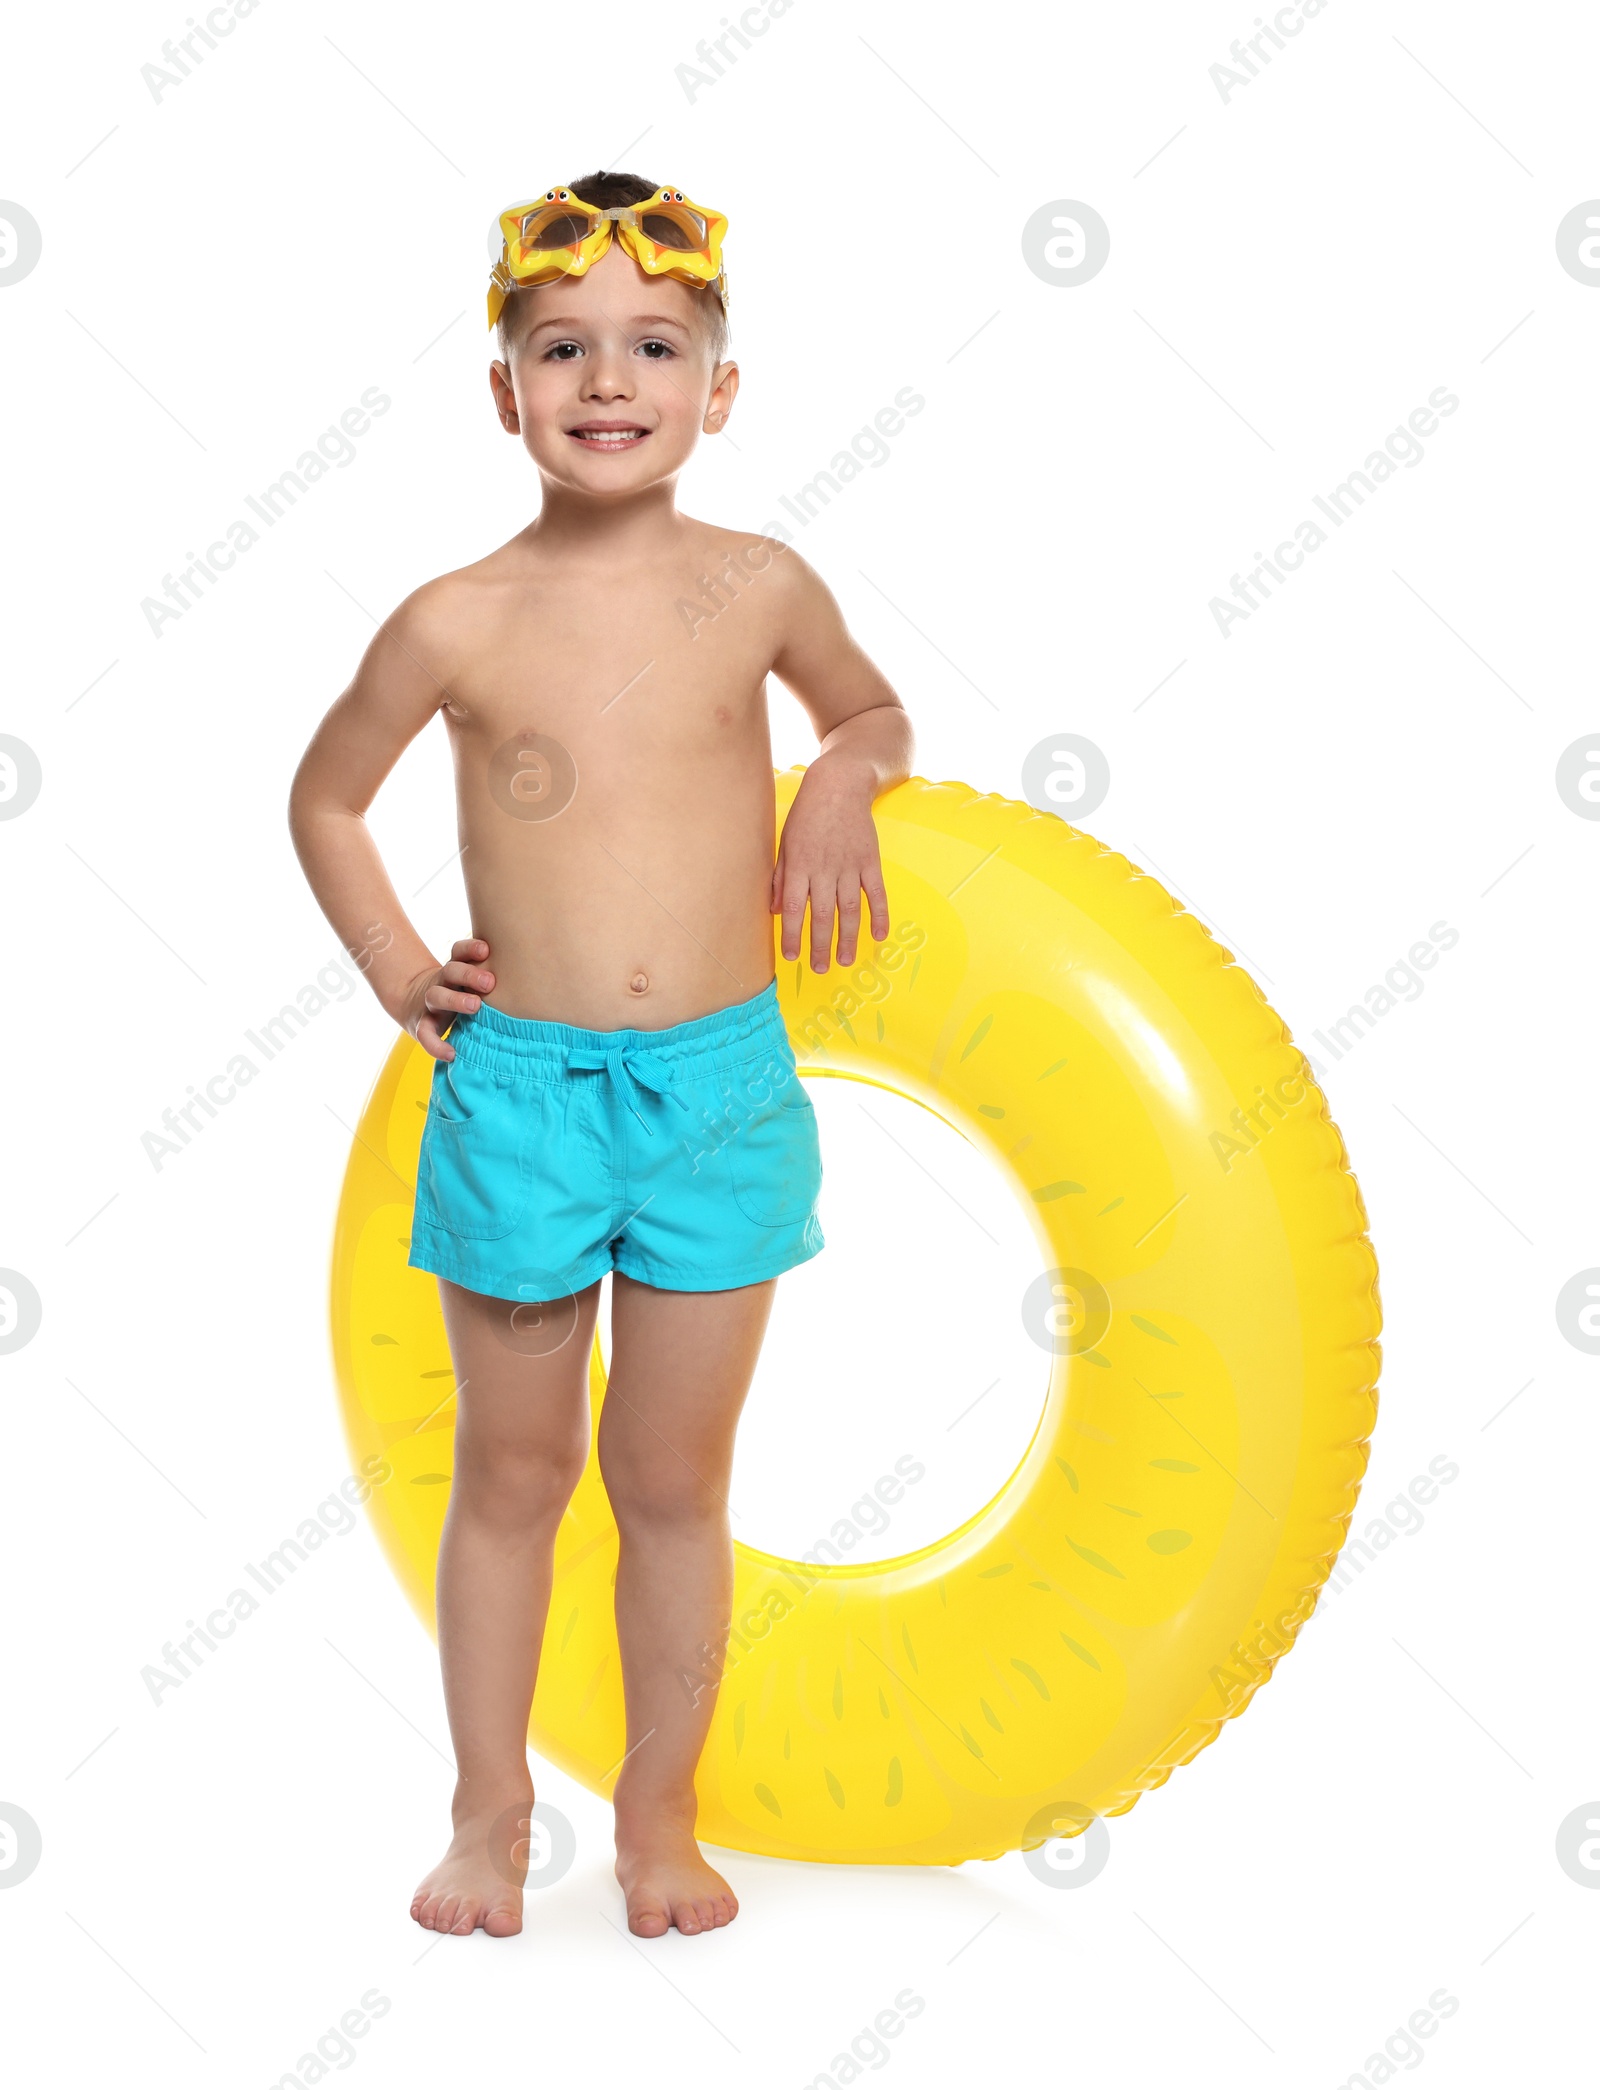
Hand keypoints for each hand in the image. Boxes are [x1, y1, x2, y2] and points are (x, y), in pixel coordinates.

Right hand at [398, 938, 495, 1060]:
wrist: (417, 1004)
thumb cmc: (461, 992)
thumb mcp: (472, 981)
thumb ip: (495, 977)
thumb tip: (541, 980)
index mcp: (456, 968)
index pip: (458, 951)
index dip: (470, 949)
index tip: (486, 950)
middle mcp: (442, 981)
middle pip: (450, 970)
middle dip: (469, 974)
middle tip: (490, 983)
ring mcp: (431, 1002)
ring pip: (436, 996)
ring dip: (455, 999)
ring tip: (476, 1006)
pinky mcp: (422, 1024)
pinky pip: (425, 1034)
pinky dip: (436, 1045)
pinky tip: (452, 1054)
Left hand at [772, 761, 889, 970]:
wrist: (839, 785)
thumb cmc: (807, 814)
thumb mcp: (785, 842)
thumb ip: (781, 877)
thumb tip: (776, 909)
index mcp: (800, 865)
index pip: (795, 908)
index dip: (793, 934)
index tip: (791, 956)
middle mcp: (825, 869)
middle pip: (823, 915)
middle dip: (820, 945)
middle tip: (819, 969)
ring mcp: (850, 866)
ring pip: (849, 910)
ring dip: (848, 938)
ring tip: (845, 960)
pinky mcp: (870, 860)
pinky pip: (876, 893)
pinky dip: (879, 914)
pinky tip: (879, 935)